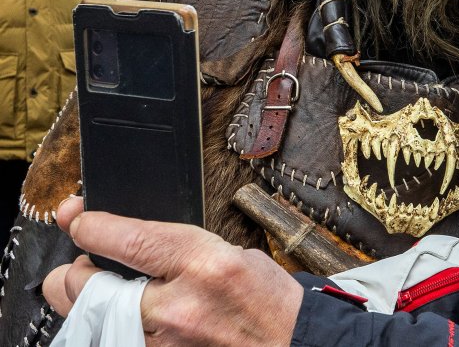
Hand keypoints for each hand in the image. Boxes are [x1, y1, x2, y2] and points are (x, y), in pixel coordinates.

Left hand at [44, 197, 301, 345]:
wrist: (289, 342)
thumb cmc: (266, 296)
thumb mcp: (229, 251)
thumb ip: (175, 246)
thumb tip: (122, 238)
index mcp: (205, 264)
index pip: (128, 240)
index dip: (90, 226)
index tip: (76, 217)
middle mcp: (179, 305)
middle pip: (86, 284)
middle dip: (78, 269)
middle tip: (91, 263)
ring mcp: (165, 341)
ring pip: (87, 318)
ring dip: (86, 301)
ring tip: (104, 292)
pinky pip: (110, 338)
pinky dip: (107, 326)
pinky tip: (123, 317)